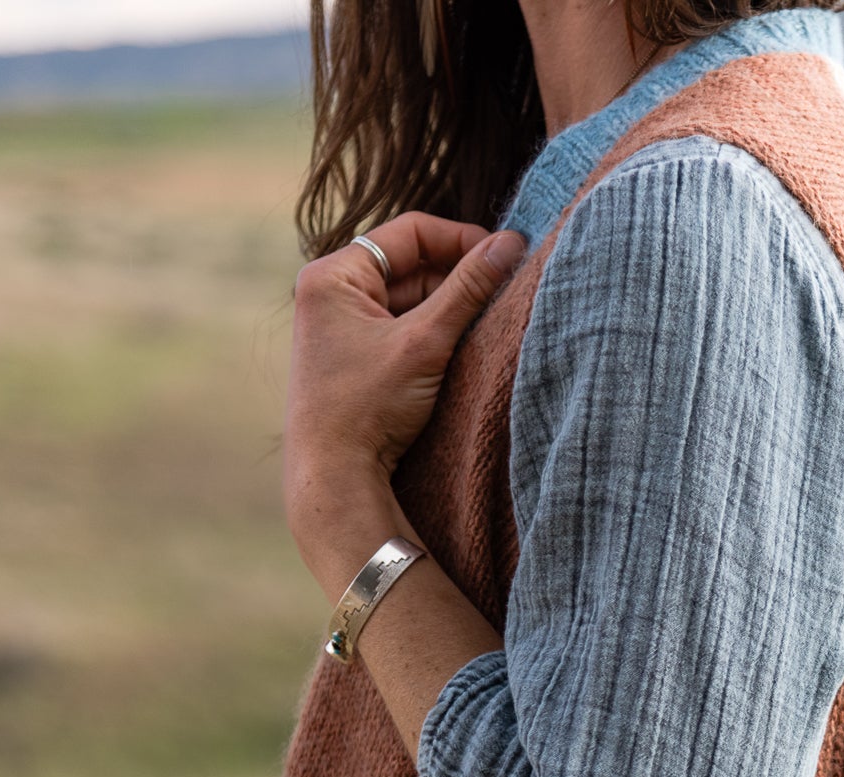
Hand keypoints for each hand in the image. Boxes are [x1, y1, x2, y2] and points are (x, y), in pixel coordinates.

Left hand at [282, 211, 525, 518]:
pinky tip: (461, 350)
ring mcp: (341, 326)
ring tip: (487, 326)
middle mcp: (331, 293)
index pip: (410, 232)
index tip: (504, 258)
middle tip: (505, 294)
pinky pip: (403, 327)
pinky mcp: (354, 356)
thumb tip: (512, 243)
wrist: (334, 476)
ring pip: (412, 298)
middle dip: (459, 279)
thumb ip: (470, 288)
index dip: (462, 240)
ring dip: (451, 308)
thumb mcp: (427, 341)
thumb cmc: (369, 406)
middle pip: (412, 265)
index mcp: (333, 275)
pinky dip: (435, 332)